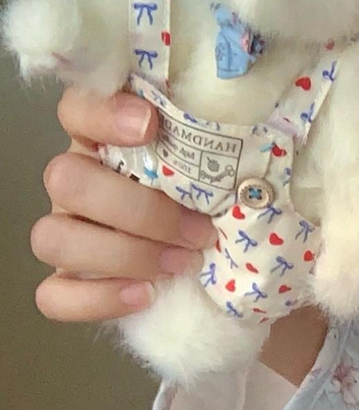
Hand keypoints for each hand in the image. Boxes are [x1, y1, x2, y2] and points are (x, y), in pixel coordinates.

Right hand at [31, 87, 217, 321]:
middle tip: (199, 233)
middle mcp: (80, 184)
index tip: (150, 124)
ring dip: (121, 254)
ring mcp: (70, 235)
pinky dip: (99, 299)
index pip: (76, 110)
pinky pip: (56, 297)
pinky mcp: (72, 285)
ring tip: (180, 267)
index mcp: (107, 144)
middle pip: (64, 179)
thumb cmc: (227, 217)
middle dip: (137, 210)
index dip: (101, 113)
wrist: (238, 280)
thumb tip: (254, 149)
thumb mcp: (230, 183)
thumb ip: (217, 156)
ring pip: (52, 237)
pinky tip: (145, 297)